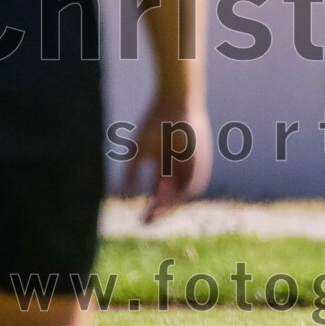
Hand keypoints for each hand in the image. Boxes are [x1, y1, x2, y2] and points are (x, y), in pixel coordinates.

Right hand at [121, 96, 212, 223]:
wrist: (175, 102)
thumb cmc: (154, 122)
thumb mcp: (139, 150)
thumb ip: (132, 171)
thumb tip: (123, 192)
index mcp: (166, 164)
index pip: (161, 192)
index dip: (152, 206)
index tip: (140, 218)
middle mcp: (181, 168)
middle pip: (172, 196)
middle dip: (160, 211)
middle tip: (145, 223)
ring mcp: (192, 165)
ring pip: (183, 193)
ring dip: (170, 205)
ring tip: (154, 214)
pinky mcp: (202, 161)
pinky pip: (194, 183)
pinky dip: (180, 194)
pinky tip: (167, 200)